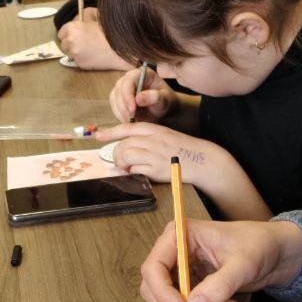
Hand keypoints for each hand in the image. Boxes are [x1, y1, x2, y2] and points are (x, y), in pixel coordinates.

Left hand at [57, 11, 129, 70]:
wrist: (120, 47)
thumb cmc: (109, 30)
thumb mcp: (96, 14)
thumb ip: (84, 14)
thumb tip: (78, 19)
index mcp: (72, 28)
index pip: (61, 33)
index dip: (69, 34)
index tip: (76, 35)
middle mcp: (70, 41)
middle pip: (64, 44)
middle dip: (71, 43)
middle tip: (83, 42)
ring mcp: (74, 54)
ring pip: (70, 53)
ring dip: (76, 51)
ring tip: (89, 49)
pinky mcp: (80, 64)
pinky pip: (77, 61)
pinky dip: (83, 59)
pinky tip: (93, 55)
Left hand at [95, 123, 228, 187]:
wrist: (202, 160)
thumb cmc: (184, 149)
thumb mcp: (166, 136)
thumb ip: (148, 138)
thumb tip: (128, 145)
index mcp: (154, 129)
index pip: (127, 128)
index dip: (110, 132)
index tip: (99, 136)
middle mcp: (153, 140)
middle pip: (123, 144)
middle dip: (116, 154)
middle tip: (120, 161)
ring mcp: (154, 154)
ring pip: (125, 155)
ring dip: (121, 163)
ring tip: (126, 168)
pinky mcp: (157, 169)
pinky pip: (135, 170)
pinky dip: (132, 172)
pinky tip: (136, 173)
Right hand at [108, 66, 175, 122]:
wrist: (163, 110)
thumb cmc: (166, 102)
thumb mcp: (165, 100)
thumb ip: (154, 97)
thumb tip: (138, 98)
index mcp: (142, 73)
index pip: (129, 81)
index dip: (128, 95)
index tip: (132, 110)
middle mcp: (129, 78)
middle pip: (119, 90)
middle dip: (124, 106)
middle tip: (133, 119)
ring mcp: (122, 88)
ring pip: (114, 99)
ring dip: (122, 112)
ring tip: (134, 121)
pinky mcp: (118, 98)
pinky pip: (114, 107)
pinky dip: (120, 116)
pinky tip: (131, 121)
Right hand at [139, 219, 301, 301]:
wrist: (275, 252)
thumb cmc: (259, 245)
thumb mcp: (243, 265)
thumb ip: (219, 286)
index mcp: (180, 234)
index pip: (154, 267)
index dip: (162, 293)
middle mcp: (174, 251)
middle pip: (154, 288)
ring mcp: (181, 269)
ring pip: (169, 301)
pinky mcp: (190, 283)